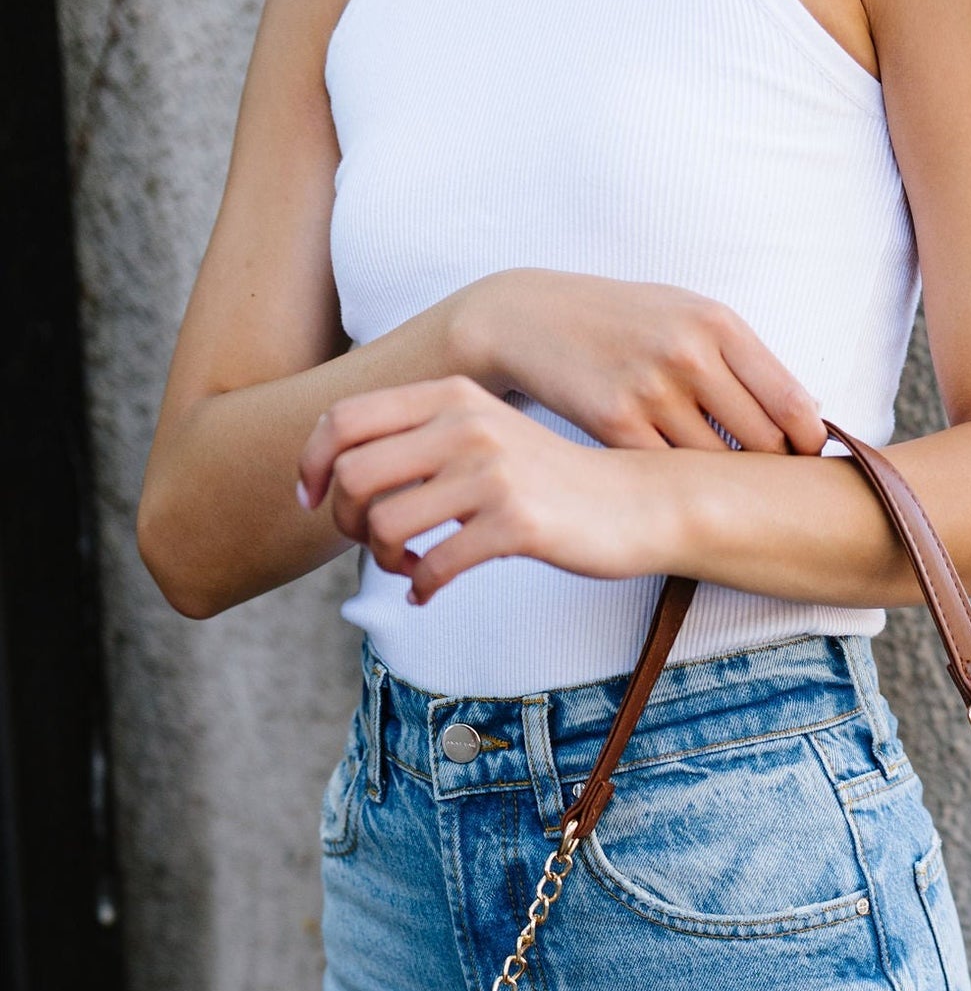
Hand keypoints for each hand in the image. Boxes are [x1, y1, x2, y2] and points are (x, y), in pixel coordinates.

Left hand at [297, 376, 693, 600]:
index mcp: (451, 397)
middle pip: (353, 476)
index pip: (344, 419)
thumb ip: (425, 439)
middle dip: (344, 522)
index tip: (312, 500)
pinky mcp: (515, 523)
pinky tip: (429, 594)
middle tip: (370, 545)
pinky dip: (420, 588)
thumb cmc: (553, 480)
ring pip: (384, 524)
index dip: (310, 463)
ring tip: (405, 569)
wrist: (640, 503)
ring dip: (381, 559)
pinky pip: (435, 564)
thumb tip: (343, 468)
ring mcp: (492, 473)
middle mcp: (466, 425)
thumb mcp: (487, 436)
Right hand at [458, 270, 826, 455]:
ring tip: (715, 480)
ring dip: (720, 479)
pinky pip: (668, 473)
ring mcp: (651, 390)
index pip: (792, 402)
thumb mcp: (687, 314)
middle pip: (762, 442)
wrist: (531, 317)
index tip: (805, 458)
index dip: (808, 442)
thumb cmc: (622, 321)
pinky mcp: (614, 425)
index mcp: (718, 323)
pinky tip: (671, 479)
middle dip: (769, 466)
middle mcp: (689, 353)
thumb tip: (806, 413)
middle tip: (761, 476)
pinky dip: (676, 482)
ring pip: (717, 466)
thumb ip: (742, 358)